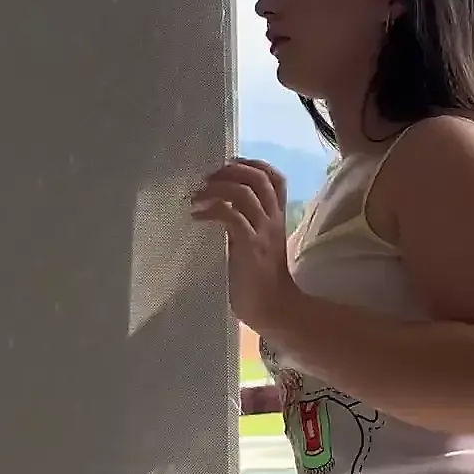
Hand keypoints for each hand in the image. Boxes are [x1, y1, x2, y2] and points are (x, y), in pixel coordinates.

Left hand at [190, 158, 297, 332]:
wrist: (273, 308)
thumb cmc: (261, 280)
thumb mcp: (259, 243)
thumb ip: (249, 224)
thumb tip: (221, 206)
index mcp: (277, 218)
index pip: (276, 178)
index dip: (252, 165)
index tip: (228, 165)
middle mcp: (272, 220)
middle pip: (259, 178)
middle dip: (230, 171)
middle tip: (206, 179)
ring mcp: (262, 232)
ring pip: (244, 193)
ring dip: (216, 188)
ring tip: (196, 197)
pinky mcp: (249, 247)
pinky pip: (231, 216)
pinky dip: (211, 210)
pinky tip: (196, 216)